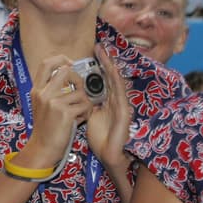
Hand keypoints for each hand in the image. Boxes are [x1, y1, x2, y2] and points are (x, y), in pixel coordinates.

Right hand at [12, 54, 90, 170]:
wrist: (42, 147)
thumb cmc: (45, 127)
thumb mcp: (40, 104)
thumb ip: (50, 89)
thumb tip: (66, 74)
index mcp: (37, 89)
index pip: (47, 63)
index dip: (61, 59)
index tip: (70, 64)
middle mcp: (44, 93)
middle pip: (66, 71)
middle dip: (79, 79)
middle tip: (81, 91)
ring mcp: (54, 103)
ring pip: (80, 92)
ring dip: (85, 103)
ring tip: (80, 113)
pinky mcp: (65, 113)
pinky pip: (85, 106)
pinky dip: (86, 113)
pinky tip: (79, 120)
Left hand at [84, 46, 131, 171]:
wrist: (109, 155)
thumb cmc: (101, 138)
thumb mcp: (91, 116)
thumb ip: (88, 104)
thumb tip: (78, 93)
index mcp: (108, 101)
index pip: (104, 80)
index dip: (100, 66)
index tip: (94, 52)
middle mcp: (116, 101)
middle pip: (111, 77)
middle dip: (106, 61)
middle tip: (100, 46)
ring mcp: (122, 106)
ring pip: (116, 82)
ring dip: (111, 68)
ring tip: (106, 54)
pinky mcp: (125, 113)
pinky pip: (120, 94)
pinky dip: (117, 82)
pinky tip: (113, 72)